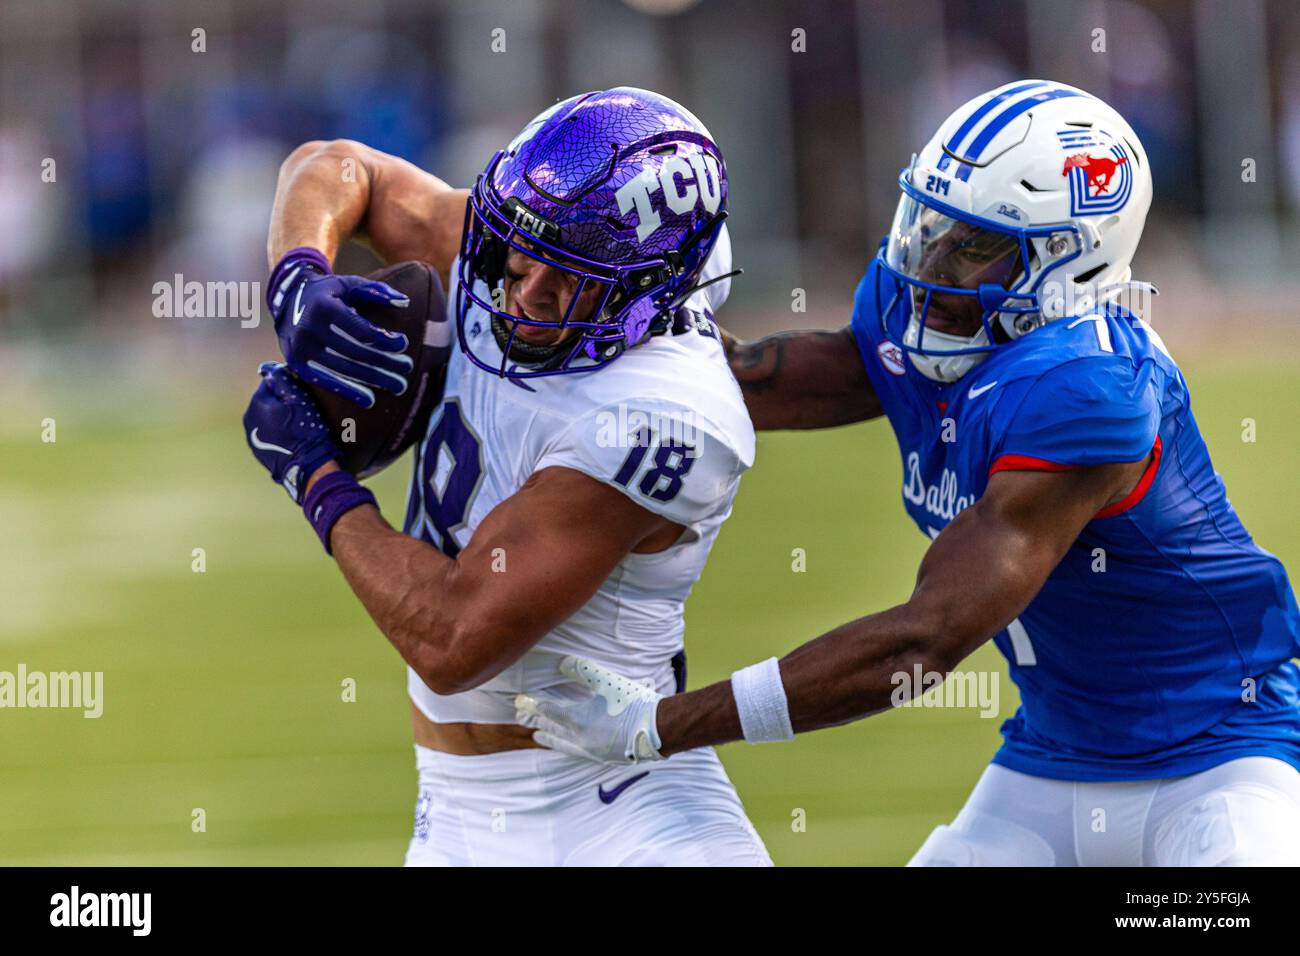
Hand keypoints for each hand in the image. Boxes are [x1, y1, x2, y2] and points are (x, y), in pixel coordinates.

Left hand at [243, 361, 339, 502]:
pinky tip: (291, 439)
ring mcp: (252, 436)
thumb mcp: (299, 399)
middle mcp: (249, 418)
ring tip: (296, 427)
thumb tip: (269, 367)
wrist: (307, 466)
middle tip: (301, 412)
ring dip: (278, 418)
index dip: (288, 386)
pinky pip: (267, 433)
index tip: (301, 396)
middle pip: (267, 400)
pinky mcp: (258, 451)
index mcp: (257, 402)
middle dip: (281, 402)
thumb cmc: (306, 431)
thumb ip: (282, 378)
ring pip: (266, 417)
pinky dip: (277, 433)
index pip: (271, 381)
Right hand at [268, 249, 413, 408]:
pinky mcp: (296, 363)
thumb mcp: (348, 284)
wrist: (287, 300)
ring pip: (344, 369)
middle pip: (355, 352)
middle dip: (385, 362)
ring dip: (374, 379)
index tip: (403, 343)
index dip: (383, 338)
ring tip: (399, 386)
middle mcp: (309, 328)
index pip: (359, 328)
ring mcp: (300, 348)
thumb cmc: (328, 293)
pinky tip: (370, 400)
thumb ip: (376, 291)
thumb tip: (405, 302)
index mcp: (324, 307)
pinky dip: (348, 391)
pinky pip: (325, 380)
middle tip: (407, 367)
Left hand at [515, 656, 663, 763]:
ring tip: (538, 737)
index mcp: (578, 721)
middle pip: (552, 730)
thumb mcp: (607, 681)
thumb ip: (583, 670)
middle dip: (537, 722)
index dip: (534, 704)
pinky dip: (567, 747)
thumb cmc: (633, 703)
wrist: (658, 729)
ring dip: (550, 738)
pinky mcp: (604, 757)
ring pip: (563, 745)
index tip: (520, 699)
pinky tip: (569, 746)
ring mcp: (592, 751)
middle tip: (522, 718)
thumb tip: (562, 662)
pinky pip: (577, 752)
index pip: (549, 711)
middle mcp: (580, 739)